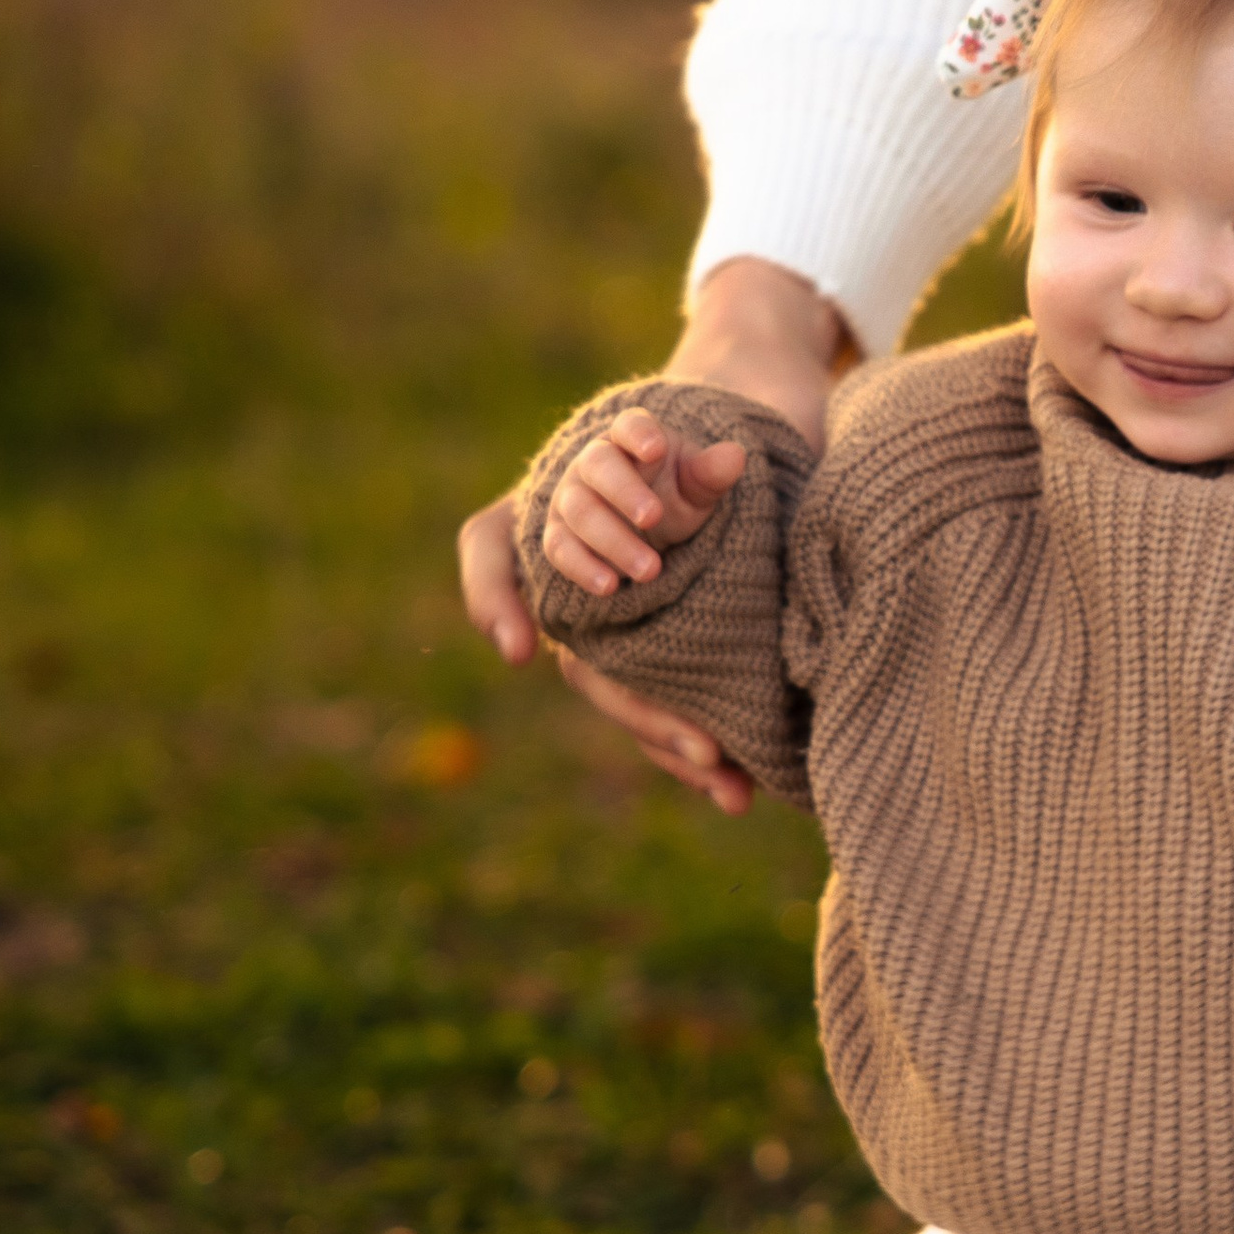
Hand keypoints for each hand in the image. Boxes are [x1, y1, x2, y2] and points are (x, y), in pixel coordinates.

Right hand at [456, 256, 849, 815]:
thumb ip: (702, 467)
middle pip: (585, 658)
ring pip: (621, 693)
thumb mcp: (695, 449)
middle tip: (702, 744)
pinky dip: (693, 747)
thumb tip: (731, 464)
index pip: (494, 549)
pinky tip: (739, 790)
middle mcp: (575, 581)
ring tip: (726, 776)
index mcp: (558, 520)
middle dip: (642, 708)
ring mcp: (611, 623)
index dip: (494, 597)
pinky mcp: (655, 654)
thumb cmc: (689, 442)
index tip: (518, 650)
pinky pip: (659, 707)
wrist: (725, 444)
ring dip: (672, 741)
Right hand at [541, 406, 746, 596]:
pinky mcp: (560, 533)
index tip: (656, 449)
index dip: (639, 433)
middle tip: (654, 518)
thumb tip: (737, 455)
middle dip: (624, 491)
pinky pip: (560, 547)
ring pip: (580, 511)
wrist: (646, 524)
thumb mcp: (698, 484)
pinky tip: (610, 587)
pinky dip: (582, 567)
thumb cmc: (674, 493)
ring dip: (613, 540)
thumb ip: (712, 472)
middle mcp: (593, 461)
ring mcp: (571, 496)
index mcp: (631, 438)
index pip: (629, 425)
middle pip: (598, 465)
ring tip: (650, 570)